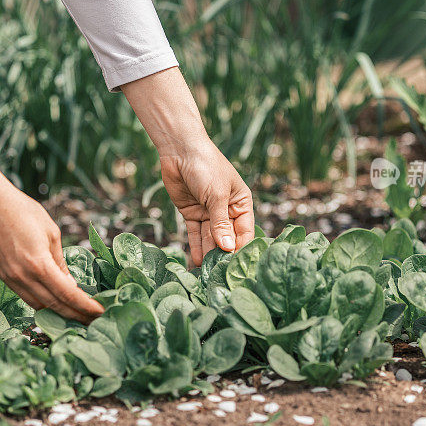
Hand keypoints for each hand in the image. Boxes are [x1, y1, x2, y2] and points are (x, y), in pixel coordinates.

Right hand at [0, 142, 102, 323]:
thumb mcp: (51, 233)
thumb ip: (60, 262)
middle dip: (75, 316)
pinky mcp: (2, 277)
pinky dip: (41, 304)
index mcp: (39, 264)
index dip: (85, 306)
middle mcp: (23, 276)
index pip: (67, 294)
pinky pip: (25, 297)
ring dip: (58, 314)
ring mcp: (10, 279)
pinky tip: (54, 304)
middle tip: (93, 322)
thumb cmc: (24, 211)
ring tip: (76, 317)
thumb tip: (70, 285)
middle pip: (54, 305)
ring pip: (38, 305)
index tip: (100, 313)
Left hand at [121, 67, 254, 265]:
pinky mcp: (192, 214)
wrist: (180, 150)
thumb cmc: (206, 167)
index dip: (241, 248)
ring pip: (211, 238)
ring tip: (207, 273)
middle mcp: (227, 210)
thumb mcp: (216, 195)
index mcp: (241, 203)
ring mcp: (209, 213)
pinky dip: (195, 247)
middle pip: (227, 237)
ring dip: (208, 254)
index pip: (245, 231)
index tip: (238, 267)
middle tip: (220, 274)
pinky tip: (196, 261)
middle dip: (223, 254)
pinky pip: (196, 234)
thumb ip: (220, 223)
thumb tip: (227, 249)